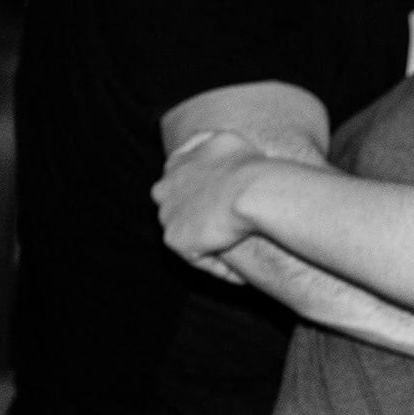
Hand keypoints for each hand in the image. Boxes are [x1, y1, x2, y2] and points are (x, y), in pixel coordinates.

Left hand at [154, 131, 271, 260]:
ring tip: (239, 259)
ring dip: (209, 244)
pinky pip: (197, 257)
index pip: (182, 180)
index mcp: (175, 163)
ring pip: (189, 234)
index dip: (204, 194)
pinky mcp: (174, 239)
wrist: (249, 190)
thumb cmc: (247, 165)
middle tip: (231, 232)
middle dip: (200, 219)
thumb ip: (211, 143)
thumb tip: (209, 146)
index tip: (226, 205)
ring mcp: (166, 215)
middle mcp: (163, 187)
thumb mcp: (227, 140)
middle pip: (179, 209)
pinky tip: (237, 274)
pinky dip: (217, 265)